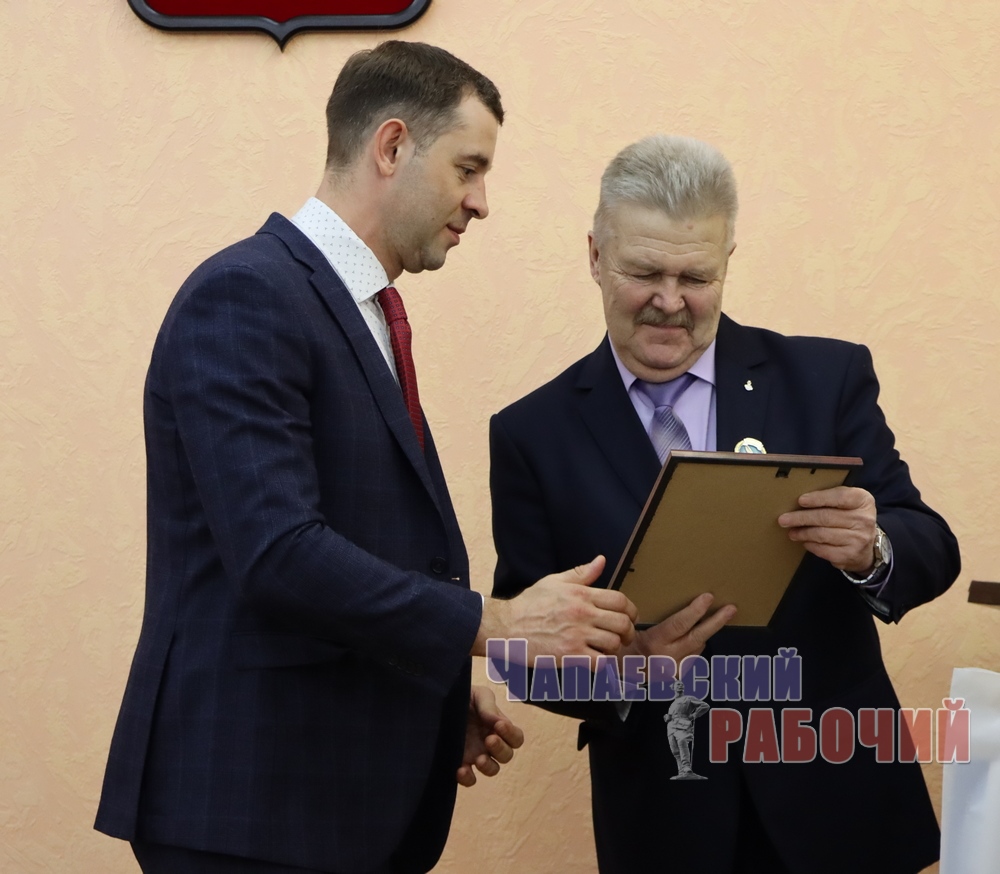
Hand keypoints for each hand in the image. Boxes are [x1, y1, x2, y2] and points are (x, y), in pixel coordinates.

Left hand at [456, 685, 524, 786]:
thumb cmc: (463, 697)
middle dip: (501, 749)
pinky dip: (468, 778)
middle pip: (506, 756)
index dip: (511, 734)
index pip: (515, 738)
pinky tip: (461, 770)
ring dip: (489, 767)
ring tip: (480, 759)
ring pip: (492, 770)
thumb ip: (489, 706)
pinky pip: (470, 779)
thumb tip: (499, 722)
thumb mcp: (478, 695)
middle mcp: (489, 743)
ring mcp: (476, 755)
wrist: (438, 701)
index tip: (499, 725)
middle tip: (489, 739)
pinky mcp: (460, 763)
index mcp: (498, 727)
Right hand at [474, 556, 638, 667]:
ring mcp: (577, 635)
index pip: (620, 600)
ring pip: (614, 644)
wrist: (507, 627)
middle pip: (622, 623)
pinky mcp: (570, 654)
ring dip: (615, 649)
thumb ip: (581, 573)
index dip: (632, 611)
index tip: (630, 618)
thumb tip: (601, 561)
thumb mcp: (554, 582)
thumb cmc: (529, 604)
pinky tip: (598, 661)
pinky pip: (600, 662)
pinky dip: (604, 664)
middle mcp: (582, 613)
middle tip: (624, 638)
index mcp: (581, 594)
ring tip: (608, 649)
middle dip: (628, 632)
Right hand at [621, 593, 734, 664]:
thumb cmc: (623, 646)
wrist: (619, 674)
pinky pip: (693, 657)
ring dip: (706, 633)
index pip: (679, 624)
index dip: (696, 610)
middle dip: (716, 622)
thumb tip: (670, 604)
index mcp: (654, 642)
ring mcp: (674, 670)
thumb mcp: (630, 629)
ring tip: (718, 617)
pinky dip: (696, 646)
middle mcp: (667, 658)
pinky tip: (695, 638)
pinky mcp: (678, 677)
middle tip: (731, 609)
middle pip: (697, 637)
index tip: (708, 597)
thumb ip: (645, 618)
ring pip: (698, 648)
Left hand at [778, 486, 876, 572]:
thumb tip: (800, 501)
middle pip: (826, 517)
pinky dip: (810, 545)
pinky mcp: (850, 555)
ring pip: (822, 534)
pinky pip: (823, 550)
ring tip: (792, 532)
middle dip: (801, 518)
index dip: (818, 498)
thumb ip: (831, 498)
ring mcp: (858, 539)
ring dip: (803, 533)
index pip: (840, 497)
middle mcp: (864, 519)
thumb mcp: (848, 503)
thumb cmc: (851, 518)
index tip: (801, 500)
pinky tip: (805, 542)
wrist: (868, 546)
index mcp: (863, 501)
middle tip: (784, 519)